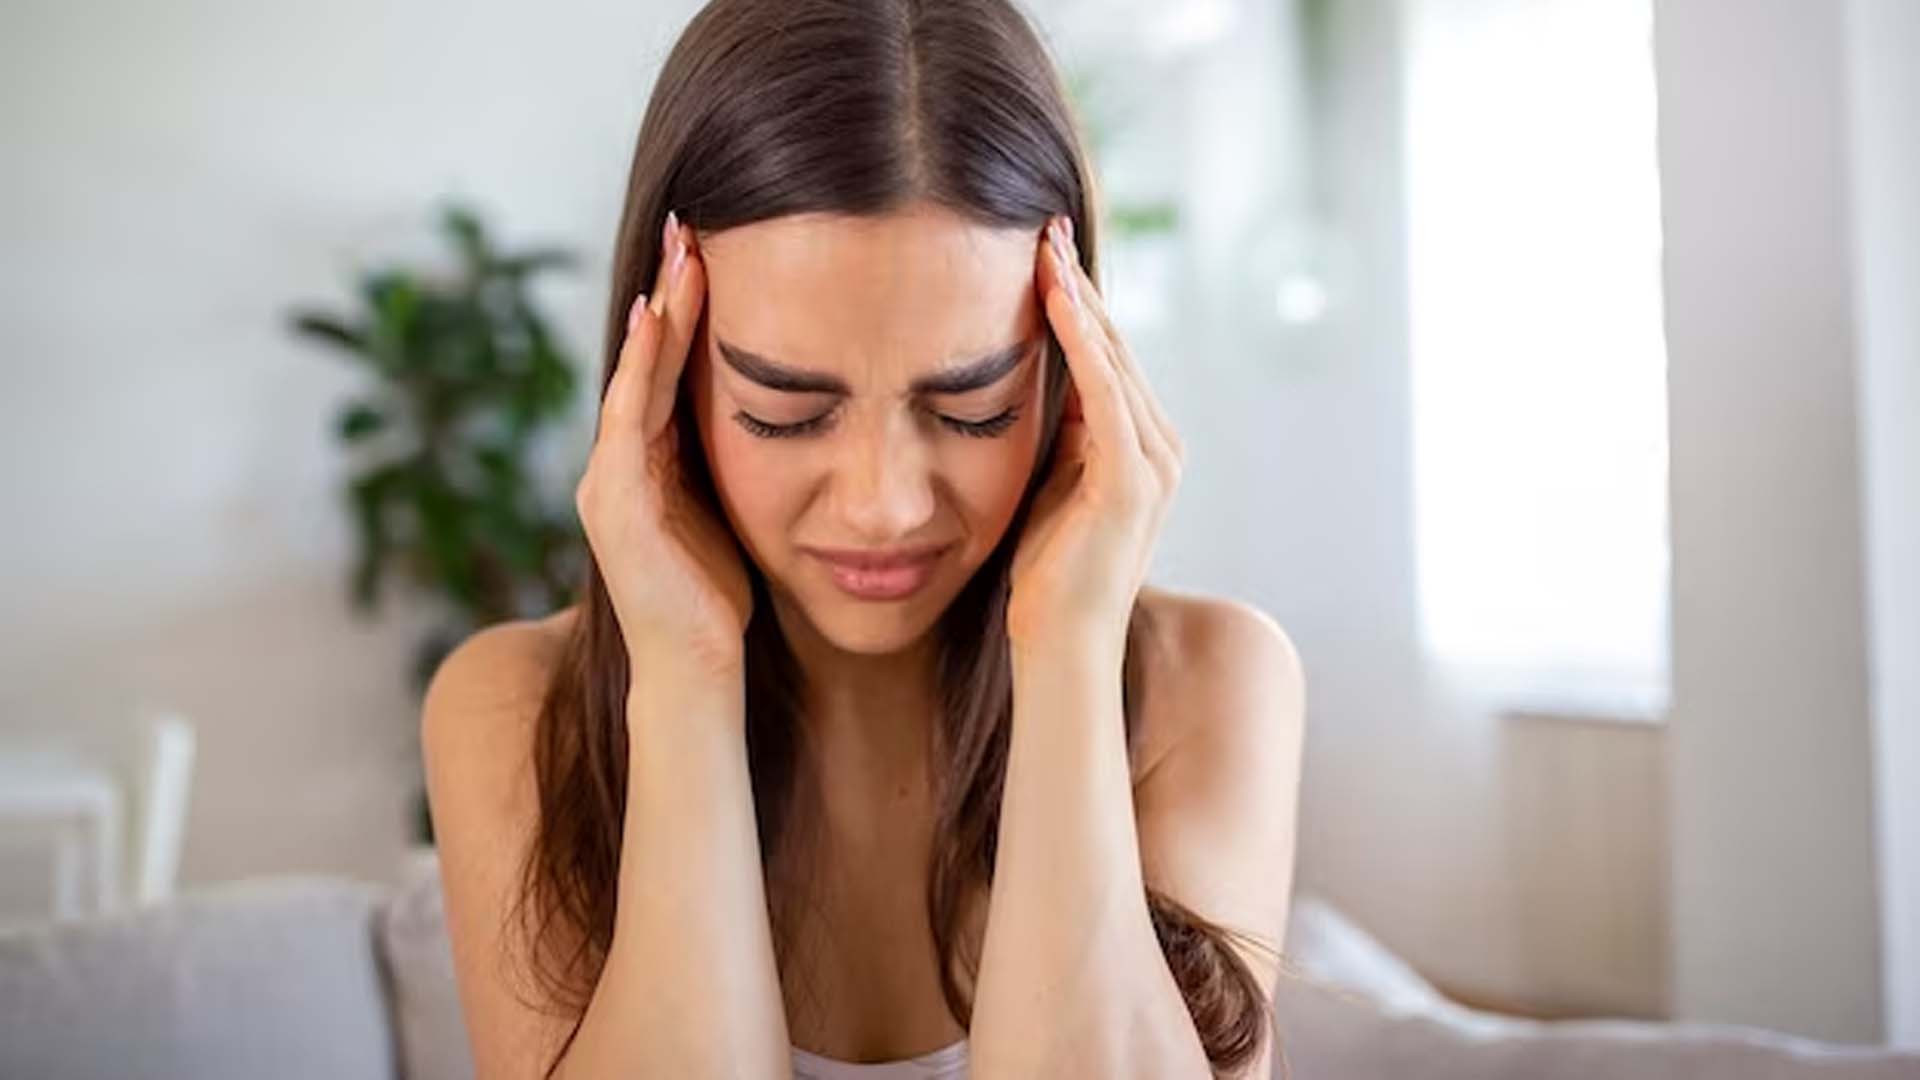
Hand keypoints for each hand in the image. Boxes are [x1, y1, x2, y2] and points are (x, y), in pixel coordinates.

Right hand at [575, 211, 751, 682]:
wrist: (696, 673)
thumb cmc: (719, 604)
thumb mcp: (734, 516)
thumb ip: (738, 469)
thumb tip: (783, 423)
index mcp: (647, 466)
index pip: (667, 370)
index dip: (686, 310)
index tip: (710, 250)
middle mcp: (617, 465)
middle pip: (646, 359)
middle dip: (668, 291)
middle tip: (688, 224)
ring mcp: (609, 481)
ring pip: (636, 375)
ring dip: (657, 311)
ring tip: (677, 252)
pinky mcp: (617, 502)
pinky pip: (630, 415)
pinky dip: (642, 363)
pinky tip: (657, 316)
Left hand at [1007, 216, 1184, 655]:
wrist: (1059, 648)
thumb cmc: (1046, 578)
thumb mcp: (1050, 485)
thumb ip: (1060, 436)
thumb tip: (1039, 383)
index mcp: (1141, 447)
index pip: (1107, 357)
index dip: (1077, 301)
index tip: (1040, 250)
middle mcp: (1160, 448)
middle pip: (1116, 346)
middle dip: (1079, 284)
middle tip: (1042, 226)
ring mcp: (1153, 464)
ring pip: (1114, 359)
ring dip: (1079, 299)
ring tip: (1043, 245)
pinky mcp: (1133, 481)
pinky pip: (1107, 392)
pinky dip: (1083, 341)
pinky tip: (1056, 298)